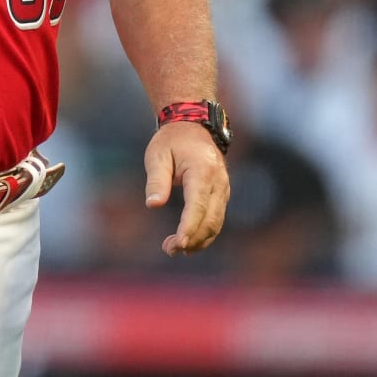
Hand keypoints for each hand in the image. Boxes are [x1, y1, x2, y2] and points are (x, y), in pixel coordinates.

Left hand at [143, 123, 229, 255]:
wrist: (192, 126)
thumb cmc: (171, 141)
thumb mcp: (157, 155)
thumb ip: (156, 181)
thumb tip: (153, 205)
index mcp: (202, 171)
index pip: (198, 205)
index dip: (189, 227)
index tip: (179, 243)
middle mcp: (218, 182)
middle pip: (211, 219)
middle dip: (192, 239)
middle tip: (169, 249)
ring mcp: (223, 189)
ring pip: (216, 223)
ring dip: (199, 240)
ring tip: (173, 249)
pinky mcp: (221, 194)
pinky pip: (216, 219)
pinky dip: (204, 233)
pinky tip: (188, 242)